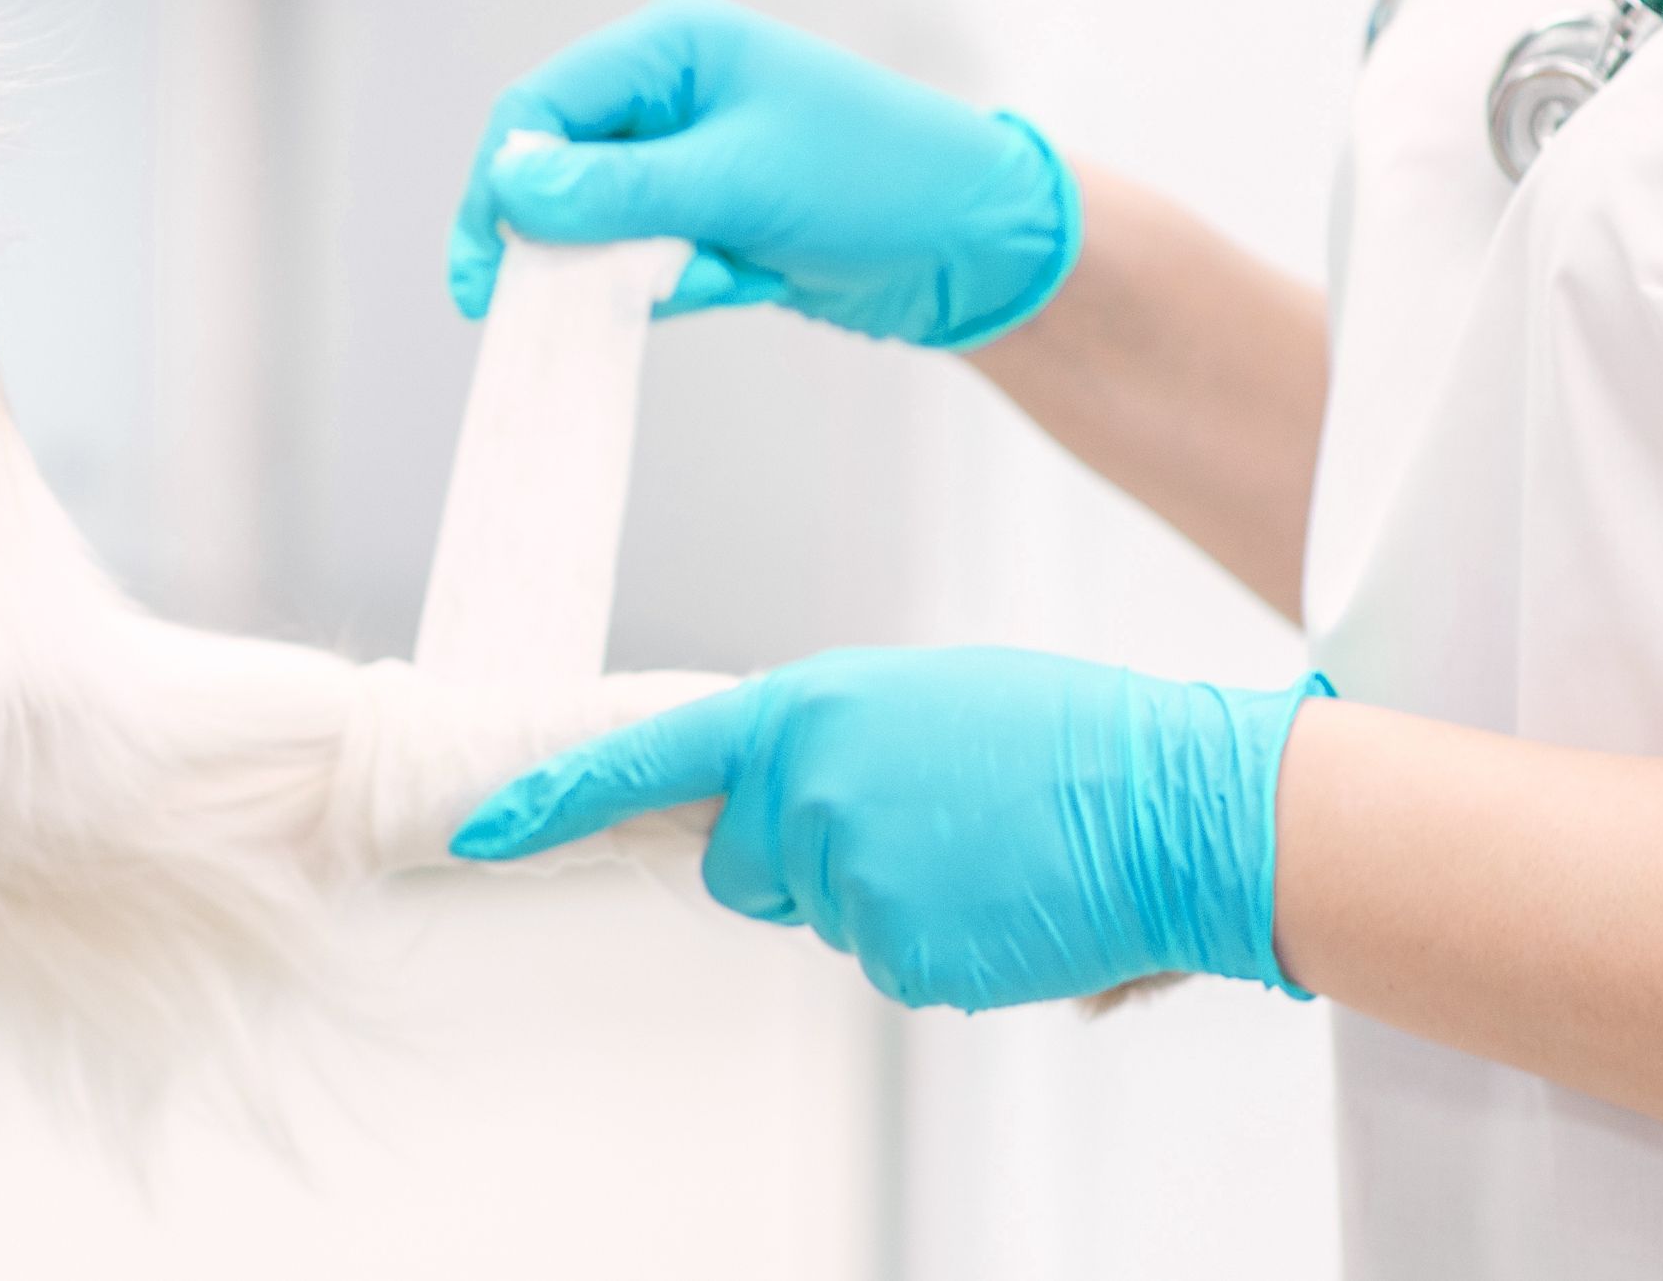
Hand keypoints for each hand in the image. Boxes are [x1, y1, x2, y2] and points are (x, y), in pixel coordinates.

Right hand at [447, 0, 1079, 346]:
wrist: (980, 245)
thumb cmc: (879, 183)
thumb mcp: (740, 185)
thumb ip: (618, 192)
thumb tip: (510, 191)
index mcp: (673, 46)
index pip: (540, 108)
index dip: (501, 187)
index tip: (483, 274)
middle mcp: (671, 90)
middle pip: (558, 168)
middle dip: (573, 241)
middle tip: (568, 305)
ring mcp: (690, 152)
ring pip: (598, 223)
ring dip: (638, 270)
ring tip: (724, 278)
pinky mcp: (711, 210)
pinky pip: (644, 254)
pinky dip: (677, 284)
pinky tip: (747, 282)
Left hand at [449, 646, 1328, 1010]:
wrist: (1182, 802)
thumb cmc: (1063, 739)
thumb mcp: (918, 701)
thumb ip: (823, 746)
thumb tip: (770, 805)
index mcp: (807, 710)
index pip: (651, 759)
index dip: (556, 800)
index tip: (480, 828)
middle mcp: (809, 792)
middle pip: (744, 864)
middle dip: (800, 857)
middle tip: (919, 816)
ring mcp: (853, 879)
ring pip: (826, 915)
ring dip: (890, 893)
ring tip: (985, 845)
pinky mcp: (904, 952)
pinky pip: (889, 961)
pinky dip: (940, 941)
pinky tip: (1003, 895)